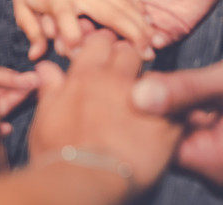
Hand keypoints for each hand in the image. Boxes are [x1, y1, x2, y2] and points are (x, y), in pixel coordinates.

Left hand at [5, 0, 153, 59]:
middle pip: (109, 13)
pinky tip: (151, 21)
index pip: (67, 21)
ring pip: (123, 2)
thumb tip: (35, 56)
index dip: (78, 40)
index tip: (94, 60)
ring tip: (154, 43)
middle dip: (129, 34)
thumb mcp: (22, 11)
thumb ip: (32, 32)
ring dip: (141, 22)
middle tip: (147, 56)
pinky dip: (139, 5)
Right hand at [29, 31, 180, 191]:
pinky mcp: (166, 122)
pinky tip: (162, 127)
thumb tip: (46, 68)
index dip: (104, 47)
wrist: (84, 181)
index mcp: (85, 76)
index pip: (101, 41)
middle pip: (130, 52)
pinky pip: (177, 108)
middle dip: (129, 60)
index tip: (105, 58)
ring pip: (156, 76)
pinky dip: (171, 115)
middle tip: (125, 79)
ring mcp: (143, 98)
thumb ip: (50, 88)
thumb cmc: (59, 153)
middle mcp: (115, 79)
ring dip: (152, 86)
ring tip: (146, 104)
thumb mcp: (45, 117)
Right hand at [62, 0, 222, 47]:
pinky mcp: (169, 29)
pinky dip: (148, 51)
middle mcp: (118, 8)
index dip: (69, 21)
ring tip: (116, 50)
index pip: (80, 10)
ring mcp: (142, 21)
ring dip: (117, 52)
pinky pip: (154, 48)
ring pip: (124, 46)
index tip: (61, 30)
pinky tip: (146, 48)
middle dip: (90, 43)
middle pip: (97, 33)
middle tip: (84, 49)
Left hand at [131, 46, 222, 186]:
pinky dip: (177, 99)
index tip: (120, 81)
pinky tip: (165, 78)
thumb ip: (187, 89)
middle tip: (127, 70)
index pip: (154, 144)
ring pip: (171, 125)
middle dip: (146, 104)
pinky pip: (186, 119)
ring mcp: (217, 153)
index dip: (135, 113)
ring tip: (140, 70)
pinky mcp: (219, 136)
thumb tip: (137, 97)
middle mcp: (213, 167)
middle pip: (160, 136)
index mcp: (216, 164)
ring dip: (161, 99)